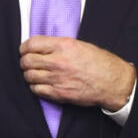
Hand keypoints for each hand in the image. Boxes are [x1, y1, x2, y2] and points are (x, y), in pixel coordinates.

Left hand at [20, 36, 134, 108]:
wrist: (113, 82)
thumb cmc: (101, 63)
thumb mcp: (81, 45)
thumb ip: (60, 46)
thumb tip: (42, 47)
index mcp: (64, 46)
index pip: (32, 44)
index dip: (25, 47)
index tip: (25, 50)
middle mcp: (58, 61)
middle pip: (27, 61)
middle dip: (25, 62)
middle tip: (29, 63)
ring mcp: (57, 79)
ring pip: (29, 76)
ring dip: (30, 75)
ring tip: (36, 74)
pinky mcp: (59, 93)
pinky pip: (36, 90)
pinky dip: (36, 87)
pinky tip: (42, 84)